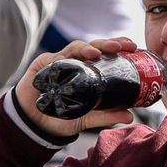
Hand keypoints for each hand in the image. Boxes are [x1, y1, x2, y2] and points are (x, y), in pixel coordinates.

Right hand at [12, 37, 140, 138]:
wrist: (32, 124)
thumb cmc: (60, 117)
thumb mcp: (86, 118)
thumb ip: (106, 116)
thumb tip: (130, 115)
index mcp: (89, 71)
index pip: (107, 54)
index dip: (120, 48)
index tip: (134, 47)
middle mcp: (77, 63)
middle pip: (95, 47)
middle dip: (109, 43)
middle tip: (122, 46)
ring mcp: (59, 62)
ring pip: (76, 47)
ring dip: (88, 47)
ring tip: (97, 53)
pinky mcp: (42, 65)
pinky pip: (53, 58)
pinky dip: (62, 57)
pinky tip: (68, 60)